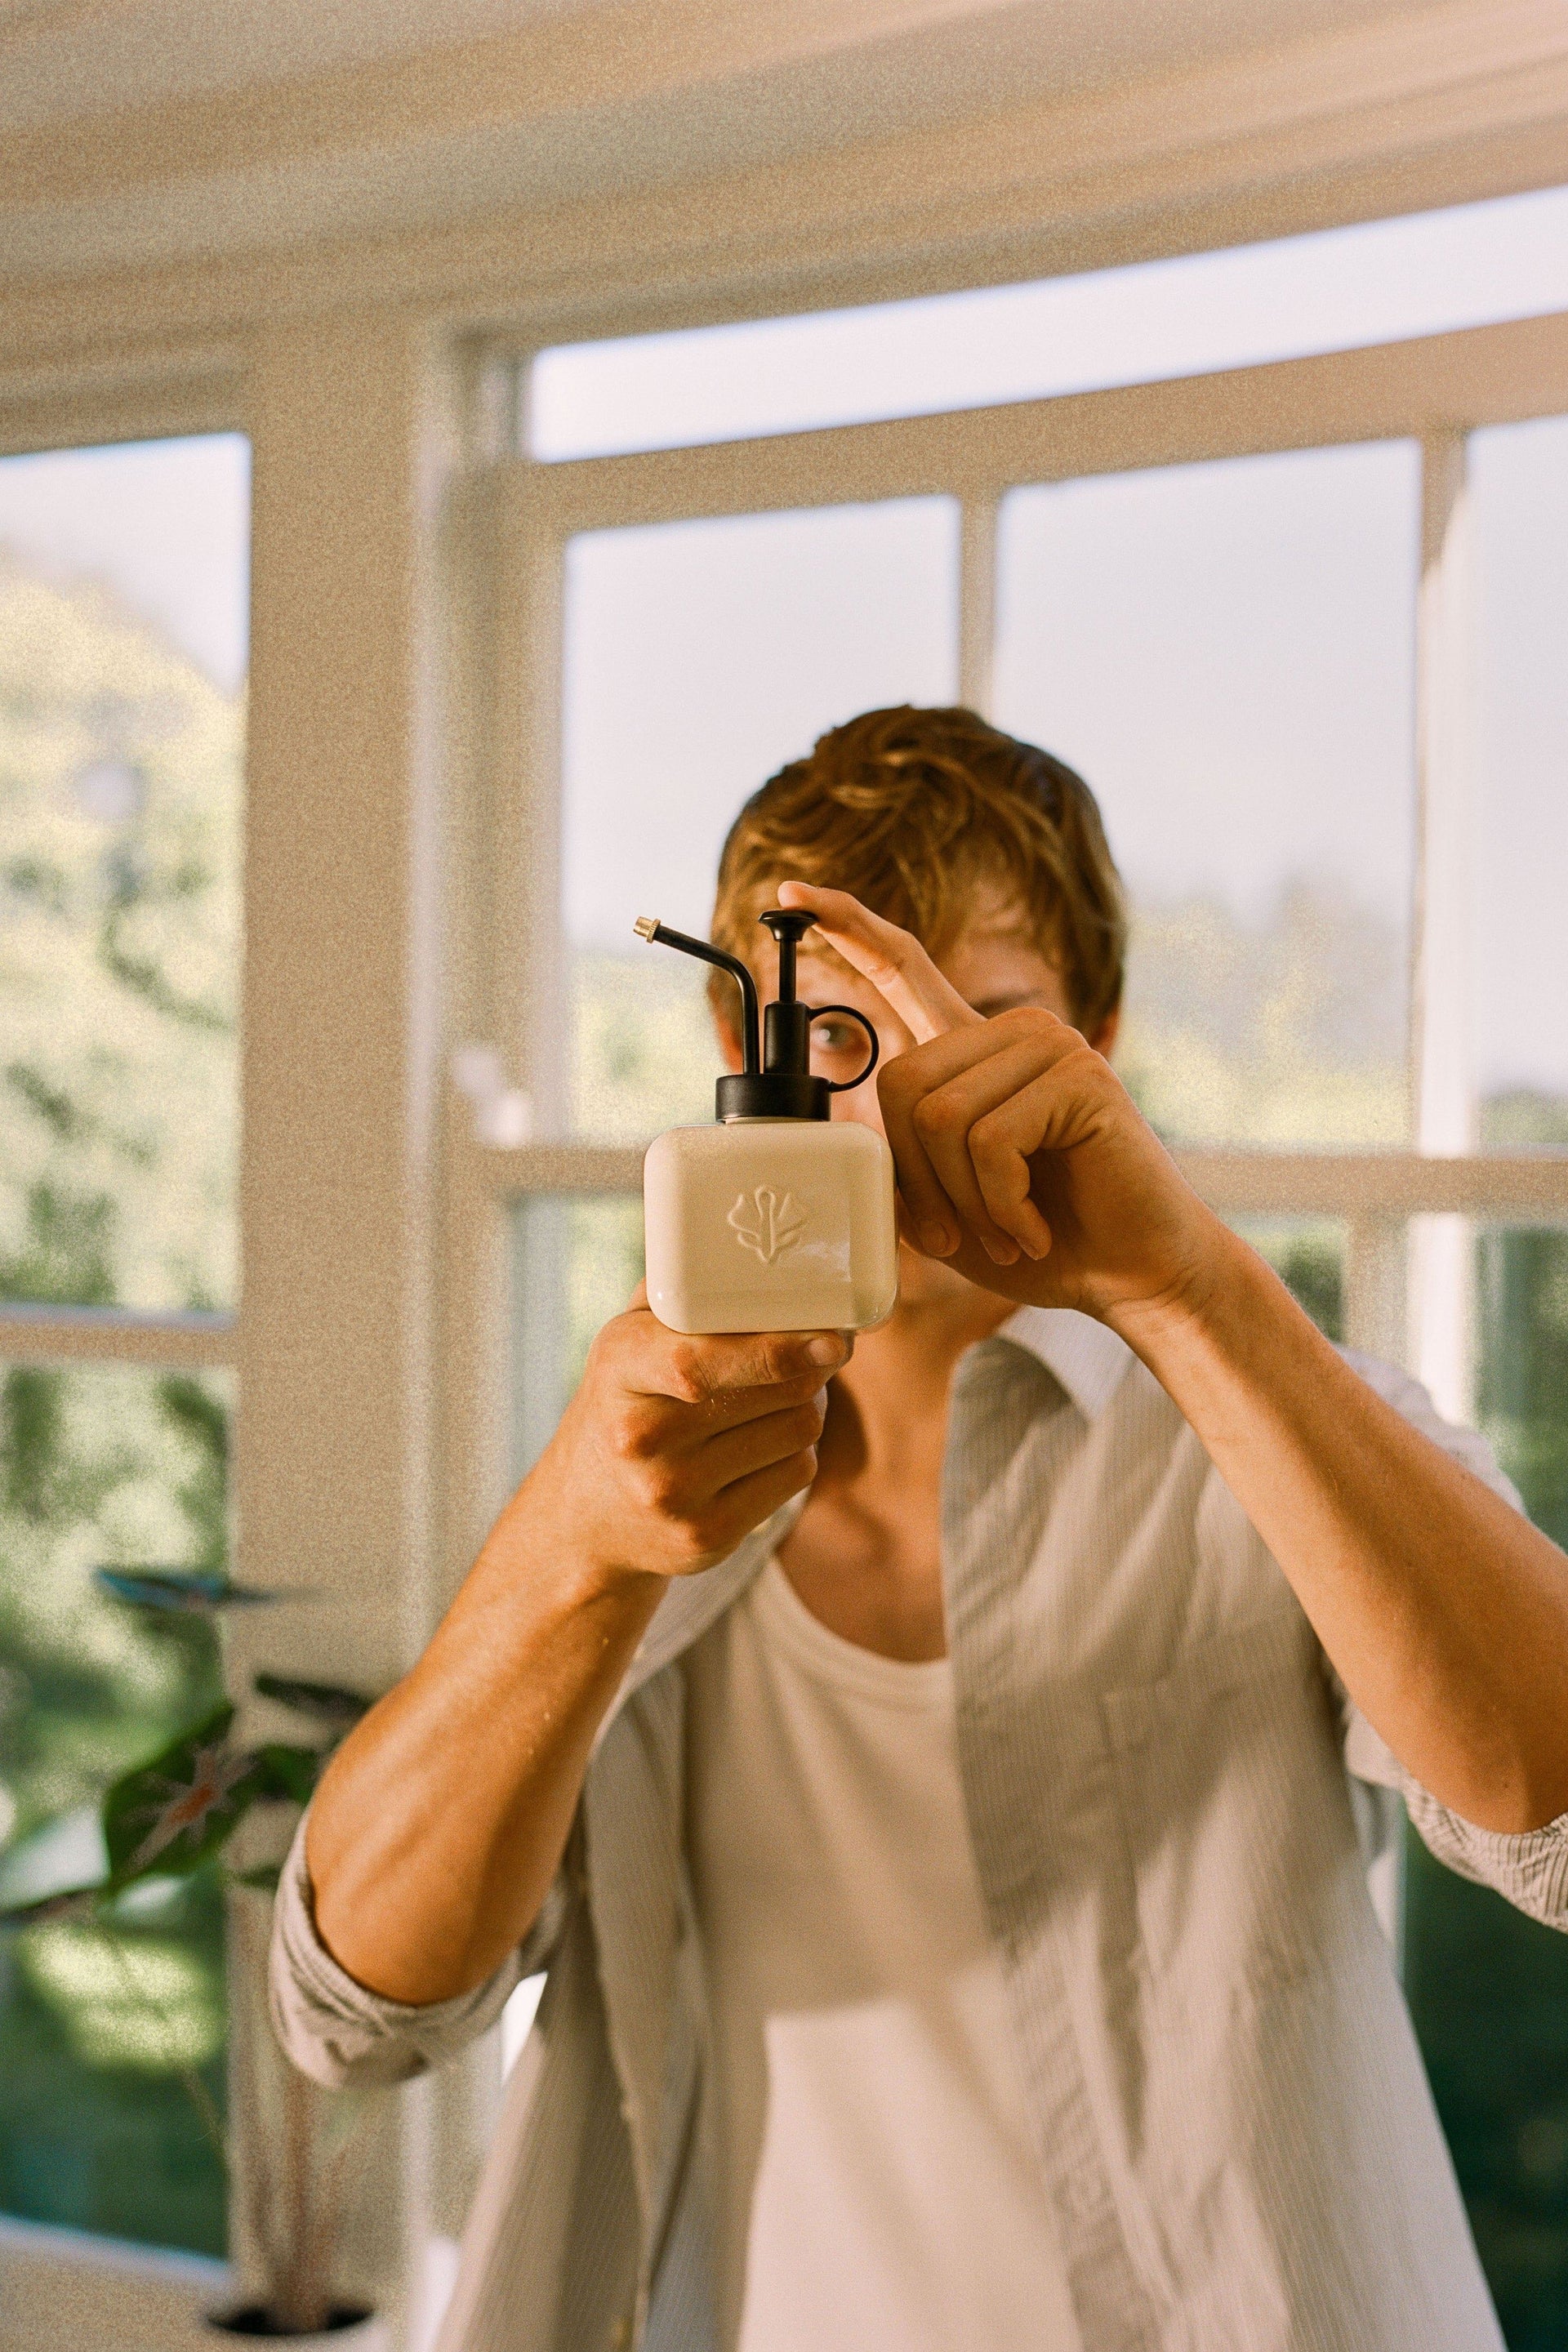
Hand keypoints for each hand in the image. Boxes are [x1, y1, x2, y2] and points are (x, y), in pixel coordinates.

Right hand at [534, 1290, 851, 1586]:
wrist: (586, 1517)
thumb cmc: (626, 1404)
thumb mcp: (629, 1341)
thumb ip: (679, 1292)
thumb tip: (752, 1255)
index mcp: (620, 1368)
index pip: (702, 1361)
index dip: (776, 1349)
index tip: (832, 1337)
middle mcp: (640, 1437)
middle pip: (775, 1392)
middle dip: (808, 1367)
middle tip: (812, 1351)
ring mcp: (673, 1494)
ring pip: (797, 1430)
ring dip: (803, 1409)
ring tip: (769, 1403)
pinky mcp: (707, 1537)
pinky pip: (796, 1474)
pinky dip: (794, 1454)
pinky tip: (759, 1448)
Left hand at [777, 881, 1222, 1330]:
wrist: (1130, 1274)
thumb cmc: (1038, 1241)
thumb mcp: (946, 1204)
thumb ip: (901, 1166)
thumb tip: (845, 1150)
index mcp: (974, 1051)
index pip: (903, 972)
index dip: (850, 930)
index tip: (792, 892)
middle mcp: (1012, 1032)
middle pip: (901, 1084)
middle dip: (918, 1181)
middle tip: (960, 1235)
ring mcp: (1049, 1045)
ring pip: (940, 1117)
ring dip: (964, 1201)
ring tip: (1008, 1232)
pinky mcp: (1080, 1075)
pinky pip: (991, 1140)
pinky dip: (1000, 1205)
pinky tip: (1034, 1228)